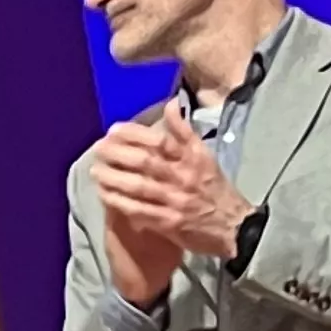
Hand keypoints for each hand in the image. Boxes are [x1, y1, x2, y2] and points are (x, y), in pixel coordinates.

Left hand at [94, 118, 253, 293]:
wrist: (235, 226)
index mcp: (193, 158)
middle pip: (146, 162)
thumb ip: (184, 132)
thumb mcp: (205, 155)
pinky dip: (120, 201)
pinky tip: (104, 194)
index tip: (114, 129)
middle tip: (98, 148)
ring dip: (114, 178)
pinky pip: (139, 210)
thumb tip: (170, 104)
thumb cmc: (215, 188)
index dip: (135, 133)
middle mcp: (183, 177)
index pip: (161, 141)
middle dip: (118, 153)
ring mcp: (175, 200)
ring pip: (139, 186)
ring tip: (95, 170)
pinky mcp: (169, 222)